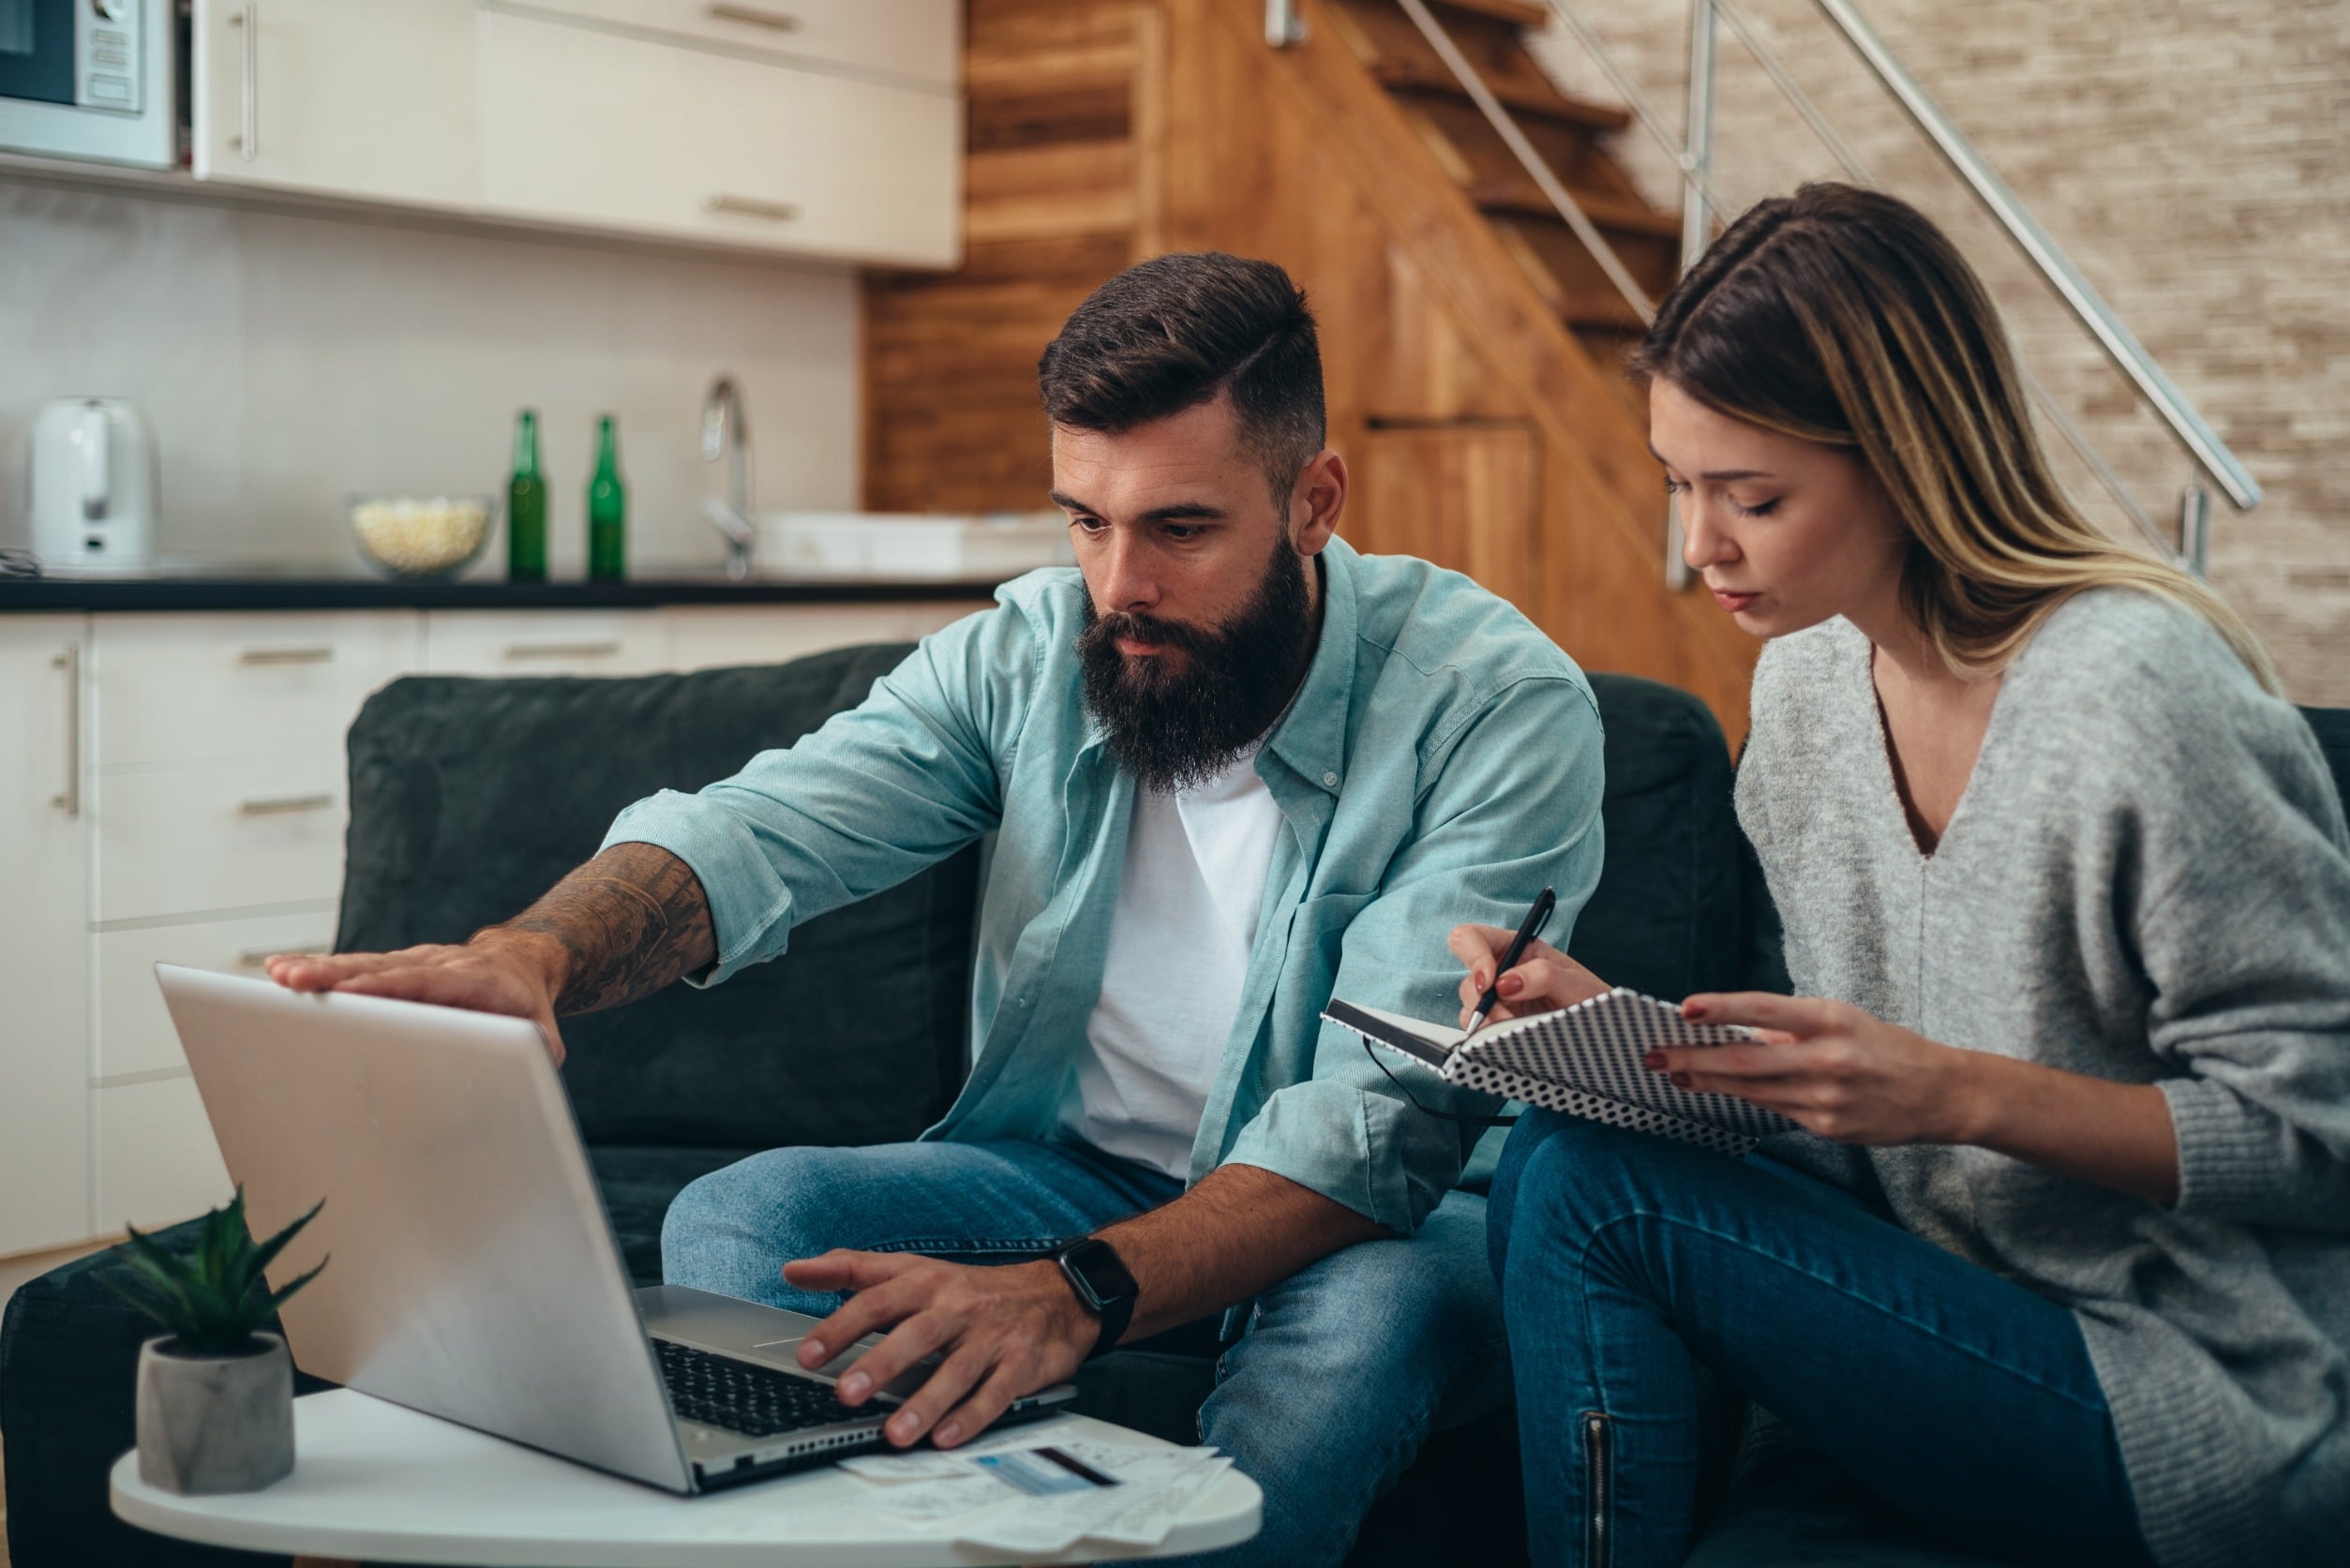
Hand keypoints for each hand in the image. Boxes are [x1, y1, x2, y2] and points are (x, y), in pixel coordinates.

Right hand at [263, 931, 569, 1063]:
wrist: (522, 963)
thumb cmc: (526, 1006)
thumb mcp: (541, 1031)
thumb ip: (539, 1052)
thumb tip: (532, 1073)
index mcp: (473, 981)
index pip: (426, 982)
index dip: (388, 987)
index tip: (351, 992)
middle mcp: (437, 965)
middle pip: (383, 969)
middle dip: (337, 976)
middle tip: (296, 980)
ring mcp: (413, 963)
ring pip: (363, 964)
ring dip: (319, 970)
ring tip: (278, 974)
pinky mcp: (395, 969)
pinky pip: (356, 968)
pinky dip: (320, 969)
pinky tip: (283, 972)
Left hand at [783, 1252, 1094, 1449]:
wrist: (1054, 1295)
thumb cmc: (970, 1290)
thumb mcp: (912, 1269)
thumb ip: (851, 1269)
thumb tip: (794, 1270)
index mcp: (925, 1282)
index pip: (877, 1300)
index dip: (841, 1326)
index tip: (809, 1355)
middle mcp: (956, 1307)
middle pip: (916, 1334)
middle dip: (881, 1364)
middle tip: (847, 1394)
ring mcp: (990, 1337)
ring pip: (957, 1369)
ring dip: (926, 1403)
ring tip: (895, 1434)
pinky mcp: (1021, 1364)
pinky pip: (996, 1393)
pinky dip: (972, 1416)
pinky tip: (947, 1438)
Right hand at [1448, 925, 1610, 1026]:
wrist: (1602, 1036)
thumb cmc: (1592, 1002)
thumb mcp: (1577, 984)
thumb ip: (1545, 975)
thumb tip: (1505, 983)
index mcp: (1518, 949)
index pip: (1474, 938)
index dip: (1473, 955)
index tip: (1488, 982)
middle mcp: (1501, 973)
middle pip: (1468, 979)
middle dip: (1482, 1000)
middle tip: (1504, 1018)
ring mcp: (1497, 1002)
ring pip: (1469, 1008)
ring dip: (1487, 1022)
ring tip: (1516, 1032)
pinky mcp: (1497, 1027)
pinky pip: (1477, 1031)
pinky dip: (1488, 1037)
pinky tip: (1510, 1040)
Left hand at [1659, 993, 1984, 1144]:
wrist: (1940, 1094)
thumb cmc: (1884, 1047)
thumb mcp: (1841, 1020)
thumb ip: (1789, 1025)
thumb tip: (1734, 1028)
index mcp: (1831, 1020)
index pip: (1764, 1009)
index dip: (1721, 1008)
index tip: (1683, 1009)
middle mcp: (1827, 1059)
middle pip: (1745, 1060)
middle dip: (1693, 1059)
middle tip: (1653, 1056)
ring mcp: (1825, 1099)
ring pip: (1752, 1090)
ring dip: (1708, 1082)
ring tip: (1674, 1074)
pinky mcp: (1826, 1127)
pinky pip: (1774, 1109)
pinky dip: (1746, 1097)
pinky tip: (1719, 1090)